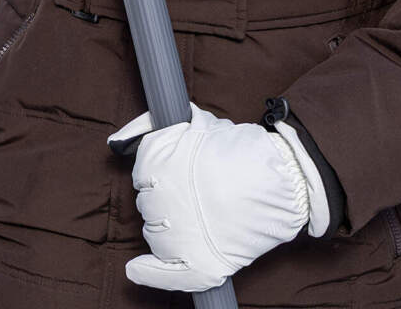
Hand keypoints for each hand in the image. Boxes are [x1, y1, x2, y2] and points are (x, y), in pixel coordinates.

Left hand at [108, 103, 328, 293]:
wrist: (282, 178)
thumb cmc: (241, 151)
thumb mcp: (195, 125)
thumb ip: (151, 128)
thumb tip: (118, 140)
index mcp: (156, 164)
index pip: (142, 177)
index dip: (161, 177)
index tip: (179, 178)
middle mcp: (159, 199)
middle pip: (148, 207)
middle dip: (166, 202)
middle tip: (197, 198)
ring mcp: (178, 234)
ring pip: (156, 236)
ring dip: (169, 230)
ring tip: (202, 218)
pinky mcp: (199, 263)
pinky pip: (166, 275)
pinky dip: (150, 274)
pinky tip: (136, 270)